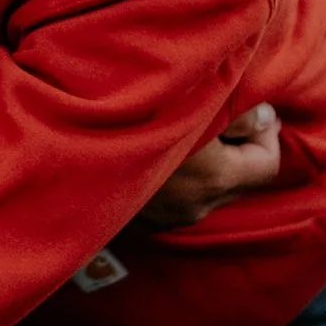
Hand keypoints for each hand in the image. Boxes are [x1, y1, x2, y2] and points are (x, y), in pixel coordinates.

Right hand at [133, 105, 281, 230]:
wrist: (57, 151)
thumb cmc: (133, 120)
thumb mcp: (191, 102)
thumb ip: (238, 112)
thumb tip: (266, 118)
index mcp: (215, 178)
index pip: (268, 164)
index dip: (265, 133)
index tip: (247, 109)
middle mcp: (196, 206)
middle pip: (239, 179)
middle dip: (238, 147)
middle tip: (219, 114)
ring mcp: (166, 218)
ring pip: (206, 189)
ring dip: (206, 164)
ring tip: (185, 131)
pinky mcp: (139, 223)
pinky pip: (176, 198)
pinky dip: (178, 178)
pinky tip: (157, 152)